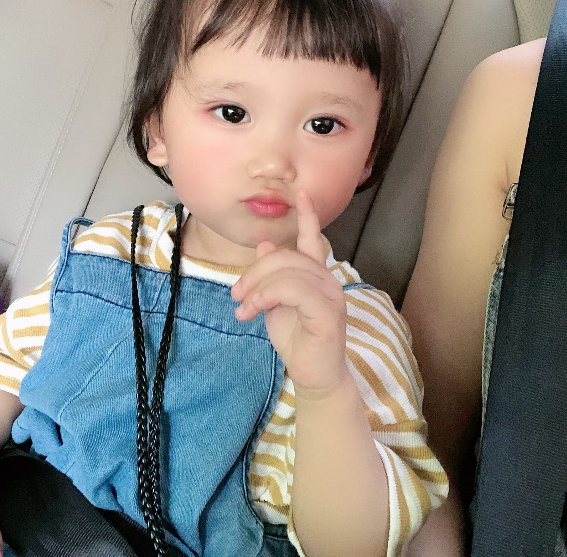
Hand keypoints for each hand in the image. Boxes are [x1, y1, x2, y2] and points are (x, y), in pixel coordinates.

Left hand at [231, 190, 348, 397]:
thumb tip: (264, 244)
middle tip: (236, 295)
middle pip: (286, 255)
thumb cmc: (298, 339)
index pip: (312, 239)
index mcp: (316, 274)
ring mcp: (330, 294)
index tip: (301, 192)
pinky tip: (254, 311)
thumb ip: (272, 276)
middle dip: (254, 272)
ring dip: (257, 287)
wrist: (314, 374)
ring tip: (244, 308)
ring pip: (287, 271)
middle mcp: (326, 279)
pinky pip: (294, 290)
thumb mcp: (276, 303)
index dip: (307, 216)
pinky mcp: (327, 312)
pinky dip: (268, 296)